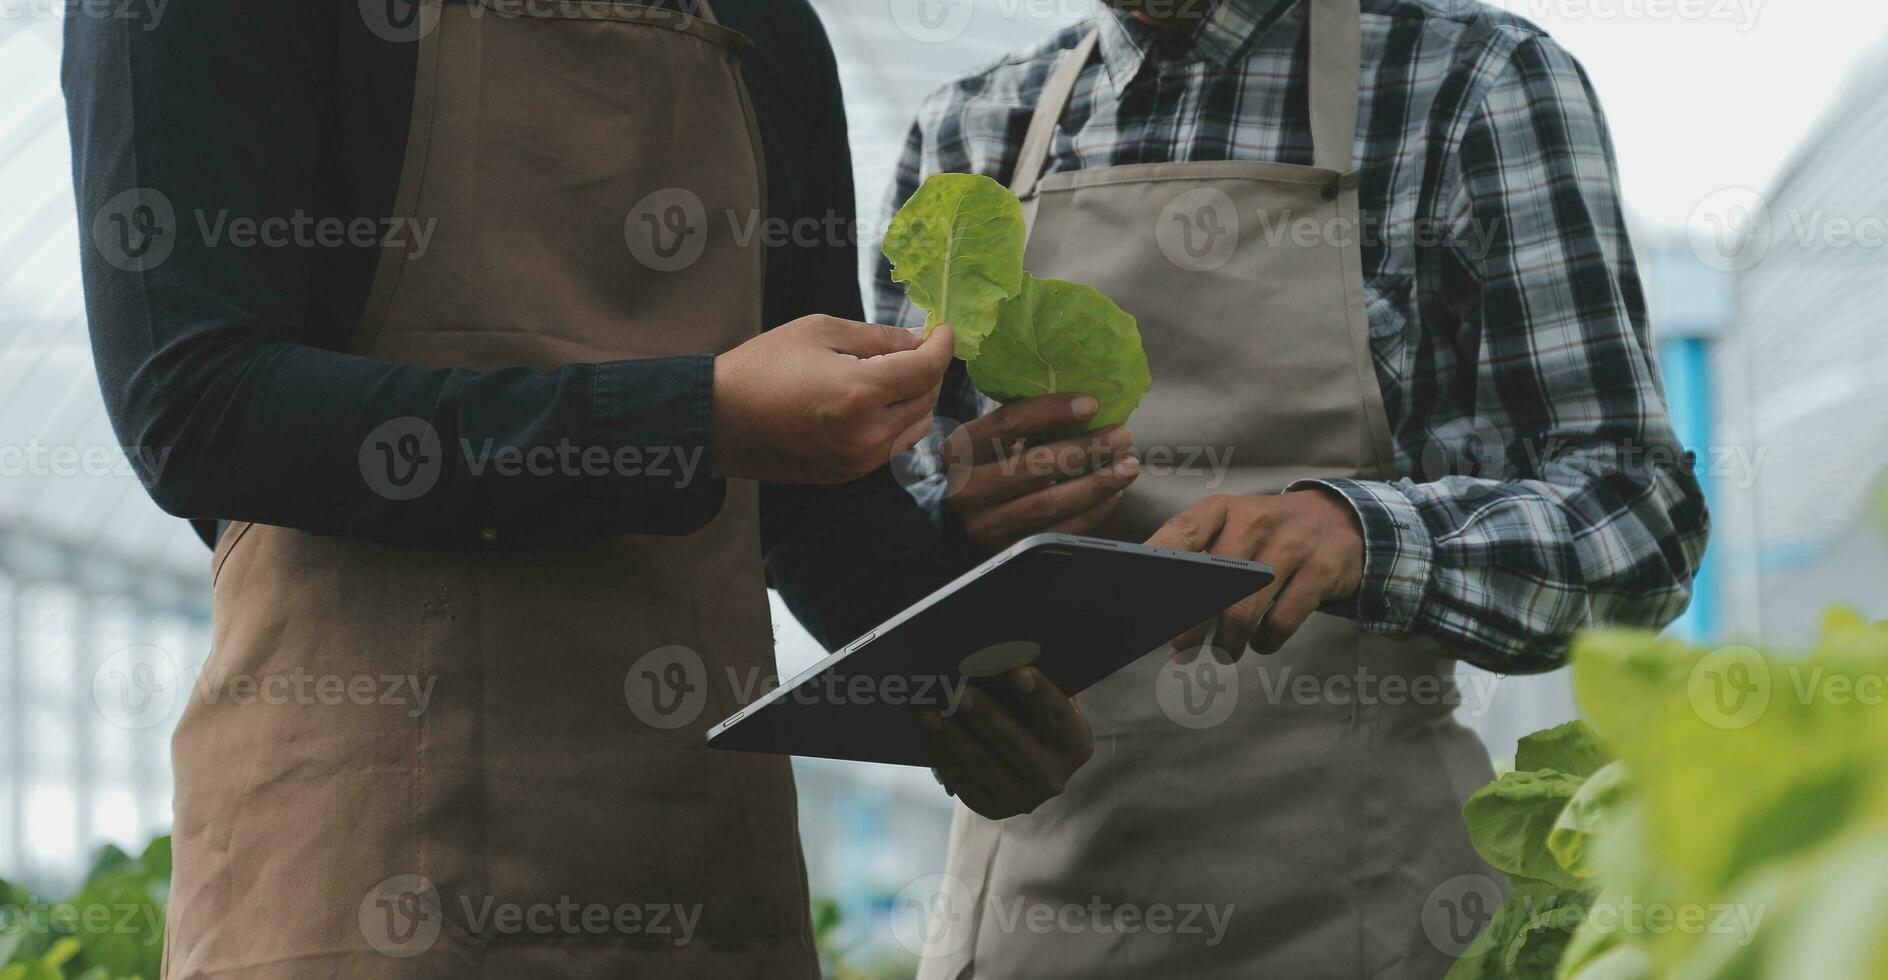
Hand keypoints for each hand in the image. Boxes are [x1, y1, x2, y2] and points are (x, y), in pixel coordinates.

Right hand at [711, 317, 953, 483]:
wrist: (718, 421)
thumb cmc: (763, 367)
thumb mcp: (820, 332)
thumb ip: (877, 337)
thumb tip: (918, 340)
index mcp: (862, 393)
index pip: (927, 370)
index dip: (943, 345)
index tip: (943, 331)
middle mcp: (869, 433)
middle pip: (928, 399)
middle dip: (930, 369)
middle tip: (916, 347)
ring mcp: (860, 459)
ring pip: (917, 427)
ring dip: (917, 398)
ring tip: (895, 374)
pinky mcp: (848, 474)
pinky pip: (892, 446)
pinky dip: (896, 422)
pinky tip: (874, 402)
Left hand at [915, 667, 1093, 819]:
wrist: (1027, 761)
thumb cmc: (1031, 714)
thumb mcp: (1044, 700)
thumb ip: (1030, 682)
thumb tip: (996, 653)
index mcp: (1075, 743)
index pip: (1058, 716)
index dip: (1040, 695)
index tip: (1018, 672)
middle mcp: (1054, 776)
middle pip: (1013, 741)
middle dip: (983, 715)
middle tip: (958, 691)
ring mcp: (1023, 797)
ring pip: (980, 763)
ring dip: (950, 734)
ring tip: (926, 709)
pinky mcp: (993, 807)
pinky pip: (962, 779)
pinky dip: (941, 752)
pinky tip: (926, 729)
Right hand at [944, 394, 1139, 552]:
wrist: (959, 522)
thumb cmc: (985, 466)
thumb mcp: (987, 440)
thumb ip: (1020, 424)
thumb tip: (1085, 404)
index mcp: (961, 450)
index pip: (1008, 424)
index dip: (1052, 411)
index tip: (1092, 404)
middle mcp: (968, 489)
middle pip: (1034, 466)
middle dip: (1085, 450)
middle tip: (1121, 436)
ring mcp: (987, 525)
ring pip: (1050, 503)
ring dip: (1096, 483)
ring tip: (1128, 465)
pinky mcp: (1010, 550)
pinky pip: (1059, 532)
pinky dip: (1092, 512)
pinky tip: (1114, 493)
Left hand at [1146, 489, 1365, 659]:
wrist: (1340, 520)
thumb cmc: (1268, 534)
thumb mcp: (1233, 527)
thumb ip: (1199, 554)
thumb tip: (1159, 606)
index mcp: (1223, 509)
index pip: (1181, 533)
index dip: (1156, 563)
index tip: (1138, 596)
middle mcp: (1255, 521)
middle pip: (1211, 584)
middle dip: (1190, 626)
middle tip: (1180, 650)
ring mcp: (1291, 544)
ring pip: (1244, 610)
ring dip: (1227, 643)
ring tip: (1223, 653)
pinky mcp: (1321, 570)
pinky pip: (1282, 621)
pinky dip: (1266, 642)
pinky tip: (1261, 642)